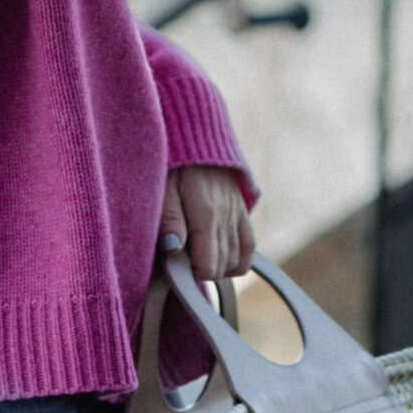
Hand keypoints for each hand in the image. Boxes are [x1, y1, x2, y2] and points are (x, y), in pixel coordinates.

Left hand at [160, 165, 253, 283]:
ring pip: (236, 262)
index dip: (189, 274)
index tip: (175, 263)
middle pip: (222, 267)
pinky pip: (249, 249)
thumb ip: (169, 219)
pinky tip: (218, 257)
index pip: (208, 266)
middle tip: (181, 258)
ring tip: (196, 255)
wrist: (195, 138)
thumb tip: (174, 249)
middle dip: (200, 270)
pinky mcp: (242, 213)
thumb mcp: (163, 188)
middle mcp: (227, 217)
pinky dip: (236, 261)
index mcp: (206, 212)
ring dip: (216, 267)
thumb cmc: (172, 166)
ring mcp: (237, 216)